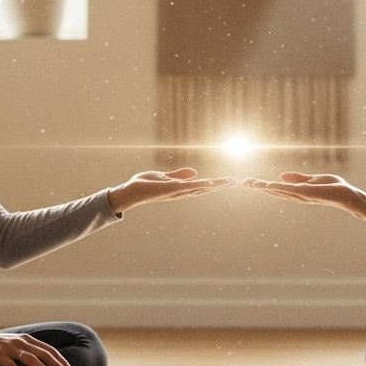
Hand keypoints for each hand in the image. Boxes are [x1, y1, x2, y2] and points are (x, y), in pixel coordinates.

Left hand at [106, 168, 235, 213]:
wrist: (130, 192)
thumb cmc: (144, 186)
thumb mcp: (164, 177)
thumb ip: (178, 175)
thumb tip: (194, 172)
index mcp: (180, 189)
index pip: (201, 186)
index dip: (214, 184)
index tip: (228, 180)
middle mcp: (181, 193)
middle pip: (204, 188)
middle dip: (220, 185)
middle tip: (235, 181)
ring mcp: (177, 192)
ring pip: (199, 188)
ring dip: (215, 185)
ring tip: (230, 181)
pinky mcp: (170, 189)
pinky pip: (187, 187)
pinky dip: (199, 185)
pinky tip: (210, 182)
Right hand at [241, 171, 361, 209]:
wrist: (349, 196)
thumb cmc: (334, 189)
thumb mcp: (314, 180)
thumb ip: (298, 178)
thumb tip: (280, 175)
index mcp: (298, 192)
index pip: (278, 189)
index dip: (263, 186)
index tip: (250, 182)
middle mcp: (297, 196)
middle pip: (274, 191)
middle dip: (259, 187)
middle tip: (243, 183)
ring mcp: (302, 196)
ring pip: (279, 191)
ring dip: (264, 188)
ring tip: (250, 184)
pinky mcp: (308, 193)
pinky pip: (289, 190)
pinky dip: (278, 188)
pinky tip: (267, 185)